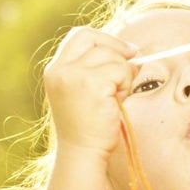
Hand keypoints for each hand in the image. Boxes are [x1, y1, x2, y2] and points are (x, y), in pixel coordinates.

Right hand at [43, 26, 139, 158]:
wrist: (83, 152)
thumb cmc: (88, 127)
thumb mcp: (86, 91)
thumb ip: (100, 69)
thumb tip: (132, 52)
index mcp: (55, 70)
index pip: (79, 36)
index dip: (104, 39)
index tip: (125, 50)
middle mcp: (60, 70)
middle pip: (95, 39)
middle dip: (118, 49)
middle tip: (133, 63)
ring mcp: (74, 76)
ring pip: (112, 56)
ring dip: (123, 74)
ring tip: (116, 97)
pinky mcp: (92, 84)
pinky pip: (121, 71)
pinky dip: (126, 85)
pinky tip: (117, 102)